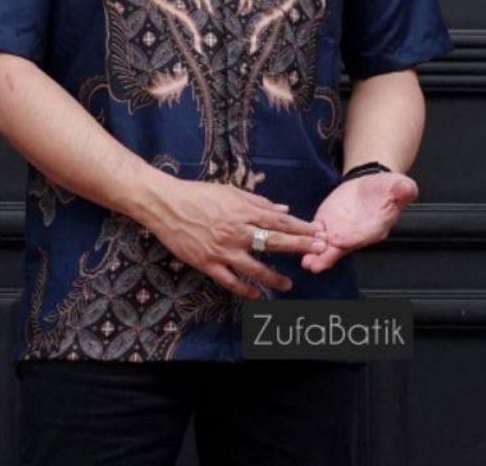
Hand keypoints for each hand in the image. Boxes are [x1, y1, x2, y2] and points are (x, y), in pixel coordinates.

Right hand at [144, 178, 328, 298]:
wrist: (166, 205)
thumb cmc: (198, 194)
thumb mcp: (229, 191)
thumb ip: (257, 202)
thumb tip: (283, 210)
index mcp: (242, 211)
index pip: (279, 221)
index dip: (300, 228)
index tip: (318, 233)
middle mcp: (236, 231)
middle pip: (274, 241)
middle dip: (299, 246)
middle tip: (319, 251)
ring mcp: (223, 249)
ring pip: (255, 268)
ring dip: (274, 277)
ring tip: (289, 284)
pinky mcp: (208, 263)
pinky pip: (230, 281)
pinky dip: (244, 290)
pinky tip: (256, 295)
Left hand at [300, 171, 418, 272]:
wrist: (371, 184)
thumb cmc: (388, 188)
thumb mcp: (399, 185)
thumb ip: (402, 189)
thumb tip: (407, 188)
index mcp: (376, 227)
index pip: (364, 236)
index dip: (352, 239)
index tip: (340, 242)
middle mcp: (356, 234)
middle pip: (342, 247)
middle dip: (328, 257)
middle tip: (314, 265)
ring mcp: (340, 230)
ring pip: (326, 245)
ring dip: (315, 254)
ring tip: (305, 262)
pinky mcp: (327, 221)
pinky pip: (315, 231)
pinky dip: (306, 236)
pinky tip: (297, 241)